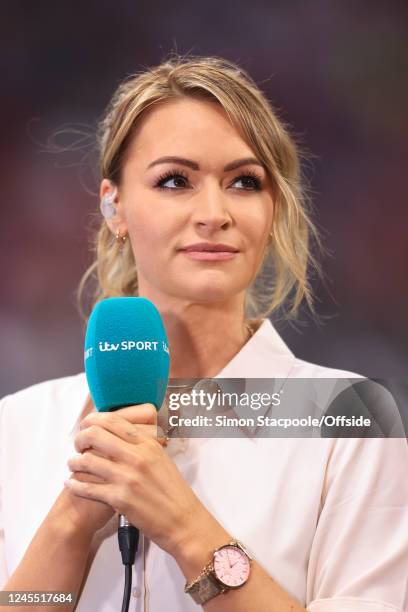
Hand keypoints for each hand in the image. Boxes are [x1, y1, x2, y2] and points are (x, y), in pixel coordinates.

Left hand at [63, 402, 167, 537]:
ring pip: (87, 461)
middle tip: (78, 445)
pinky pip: (88, 488)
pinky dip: (75, 485)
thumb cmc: (174, 491)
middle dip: (80, 438)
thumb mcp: (162, 458)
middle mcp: (136, 457)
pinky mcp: (119, 499)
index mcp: (148, 444)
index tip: (86, 425)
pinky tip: (71, 483)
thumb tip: (122, 435)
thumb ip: (143, 445)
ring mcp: (127, 478)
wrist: (183, 521)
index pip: (113, 420)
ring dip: (74, 462)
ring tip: (73, 464)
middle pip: (95, 435)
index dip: (93, 420)